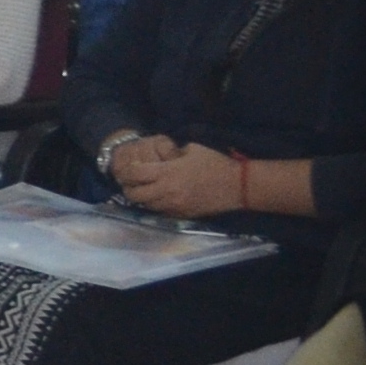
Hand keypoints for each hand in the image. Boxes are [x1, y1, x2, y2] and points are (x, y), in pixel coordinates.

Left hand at [115, 140, 244, 218]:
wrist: (238, 186)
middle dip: (129, 188)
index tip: (128, 168)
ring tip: (145, 190)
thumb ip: (171, 152)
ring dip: (142, 198)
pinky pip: (161, 212)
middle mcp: (166, 191)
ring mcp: (174, 206)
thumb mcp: (191, 149)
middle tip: (132, 182)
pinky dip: (156, 206)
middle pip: (134, 195)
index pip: (134, 174)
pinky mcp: (182, 215)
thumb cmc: (215, 163)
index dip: (126, 171)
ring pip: (146, 206)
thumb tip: (161, 154)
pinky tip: (160, 198)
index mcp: (167, 172)